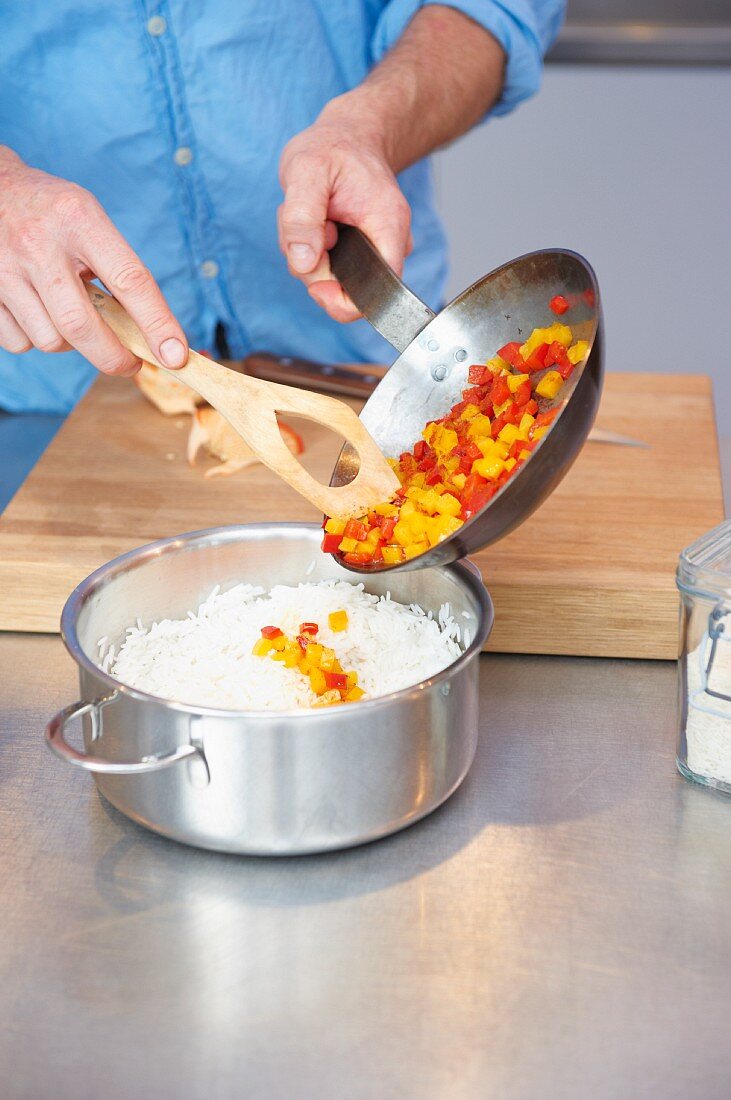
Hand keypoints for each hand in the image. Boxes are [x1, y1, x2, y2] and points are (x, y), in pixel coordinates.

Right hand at [0, 148, 187, 375]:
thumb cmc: (54, 214)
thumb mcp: (90, 221)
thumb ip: (117, 270)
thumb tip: (149, 334)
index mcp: (79, 220)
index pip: (129, 280)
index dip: (157, 324)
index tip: (176, 355)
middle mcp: (39, 244)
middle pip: (81, 326)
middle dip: (113, 356)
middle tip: (129, 362)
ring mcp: (5, 269)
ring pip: (50, 340)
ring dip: (71, 344)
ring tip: (72, 316)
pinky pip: (20, 343)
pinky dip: (37, 340)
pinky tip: (41, 314)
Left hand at [278, 98, 411, 322]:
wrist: (345, 138)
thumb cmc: (332, 148)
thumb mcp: (306, 170)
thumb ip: (302, 217)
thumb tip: (304, 263)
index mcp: (388, 225)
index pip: (381, 290)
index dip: (346, 302)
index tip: (317, 287)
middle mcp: (386, 244)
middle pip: (346, 288)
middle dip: (313, 266)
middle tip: (306, 225)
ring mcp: (369, 251)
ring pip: (327, 278)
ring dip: (304, 252)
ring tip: (308, 213)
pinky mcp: (351, 254)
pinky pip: (321, 268)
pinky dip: (305, 250)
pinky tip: (310, 221)